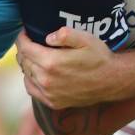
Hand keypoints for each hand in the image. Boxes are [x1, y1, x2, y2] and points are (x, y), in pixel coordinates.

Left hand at [16, 28, 132, 108]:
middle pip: (24, 61)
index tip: (24, 32)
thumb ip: (65, 34)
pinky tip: (37, 73)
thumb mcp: (85, 39)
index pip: (26, 49)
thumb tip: (48, 37)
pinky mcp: (53, 102)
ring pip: (26, 75)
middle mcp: (46, 80)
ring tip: (33, 55)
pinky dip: (30, 79)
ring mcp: (49, 93)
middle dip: (24, 50)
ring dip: (27, 64)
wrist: (112, 81)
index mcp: (51, 62)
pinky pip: (32, 89)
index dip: (22, 38)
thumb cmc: (99, 57)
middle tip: (29, 41)